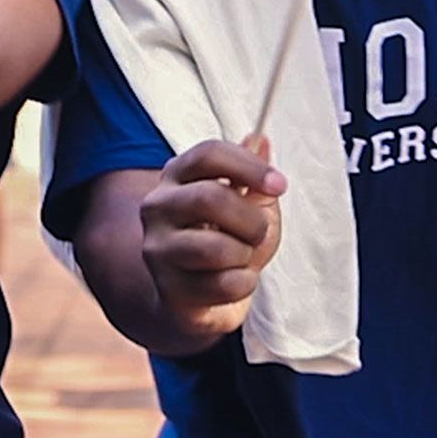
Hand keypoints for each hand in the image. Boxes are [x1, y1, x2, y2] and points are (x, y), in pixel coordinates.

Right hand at [139, 136, 286, 340]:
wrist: (202, 297)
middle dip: (251, 220)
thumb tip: (261, 140)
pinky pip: (224, 284)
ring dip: (245, 256)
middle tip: (258, 233)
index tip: (280, 185)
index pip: (208, 154)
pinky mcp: (167, 287)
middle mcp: (157, 206)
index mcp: (176, 175)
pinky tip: (231, 282)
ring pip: (216, 247)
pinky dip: (243, 285)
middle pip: (210, 198)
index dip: (248, 165)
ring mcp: (157, 247)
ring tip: (240, 259)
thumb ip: (253, 177)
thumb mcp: (247, 205)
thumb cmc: (227, 242)